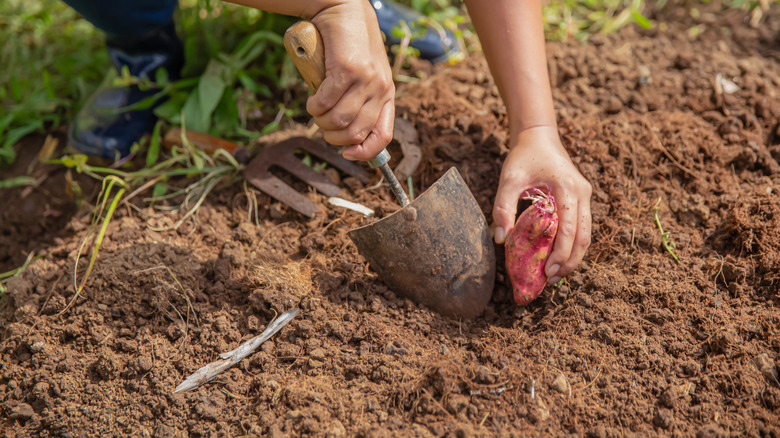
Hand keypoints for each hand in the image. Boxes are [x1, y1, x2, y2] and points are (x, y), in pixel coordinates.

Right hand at [308, 0, 394, 160]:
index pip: (383, 137)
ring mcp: (366, 80)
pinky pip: (326, 102)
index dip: (365, 153)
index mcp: (387, 96)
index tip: (347, 154)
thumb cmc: (349, 47)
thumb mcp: (364, 78)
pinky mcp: (347, 69)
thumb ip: (360, 102)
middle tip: (322, 124)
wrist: (345, 10)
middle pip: (356, 133)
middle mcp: (381, 90)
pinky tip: (312, 100)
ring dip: (321, 122)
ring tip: (315, 110)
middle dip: (333, 137)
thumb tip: (347, 138)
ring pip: (340, 121)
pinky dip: (314, 106)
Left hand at [493, 126, 591, 283]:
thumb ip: (502, 207)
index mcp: (567, 188)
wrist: (539, 136)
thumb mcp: (508, 179)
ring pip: (587, 234)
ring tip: (556, 274)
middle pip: (584, 237)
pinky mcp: (581, 198)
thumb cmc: (523, 156)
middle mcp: (582, 193)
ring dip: (573, 256)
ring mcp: (585, 195)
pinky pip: (582, 226)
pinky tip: (557, 256)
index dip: (560, 254)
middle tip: (551, 280)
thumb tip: (500, 239)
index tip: (547, 272)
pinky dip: (572, 244)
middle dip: (570, 261)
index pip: (570, 229)